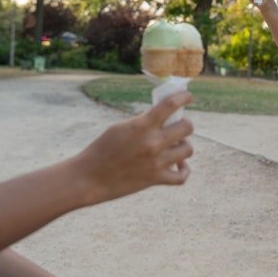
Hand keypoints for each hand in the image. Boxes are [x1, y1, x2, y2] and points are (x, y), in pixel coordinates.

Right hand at [74, 90, 193, 204]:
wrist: (89, 178)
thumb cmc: (102, 148)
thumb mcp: (121, 127)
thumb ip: (144, 122)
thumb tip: (164, 117)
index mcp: (142, 125)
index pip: (171, 104)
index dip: (183, 97)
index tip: (187, 96)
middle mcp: (153, 143)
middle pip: (187, 127)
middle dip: (184, 123)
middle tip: (177, 125)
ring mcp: (156, 162)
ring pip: (188, 149)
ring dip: (184, 145)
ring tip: (176, 145)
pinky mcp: (155, 180)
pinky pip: (182, 176)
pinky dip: (183, 170)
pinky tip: (178, 164)